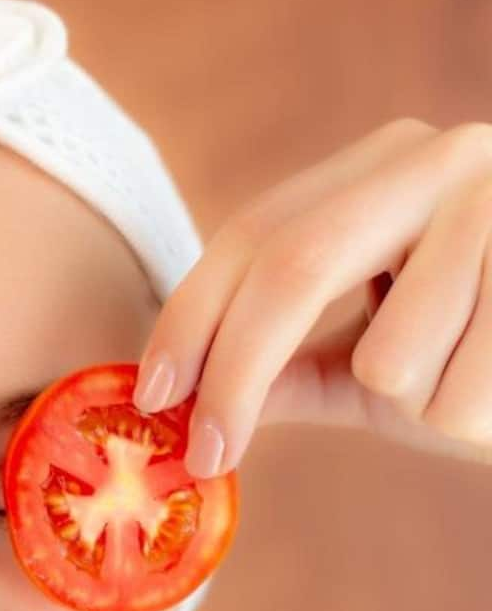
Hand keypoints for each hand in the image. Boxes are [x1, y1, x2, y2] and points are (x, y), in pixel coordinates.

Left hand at [132, 120, 491, 476]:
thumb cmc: (490, 353)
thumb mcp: (374, 356)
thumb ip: (285, 367)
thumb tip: (186, 396)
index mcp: (380, 167)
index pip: (252, 235)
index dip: (190, 319)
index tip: (151, 397)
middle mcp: (440, 159)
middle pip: (294, 266)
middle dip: (236, 373)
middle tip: (206, 451)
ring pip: (391, 355)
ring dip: (413, 407)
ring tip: (471, 382)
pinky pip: (465, 392)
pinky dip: (475, 421)